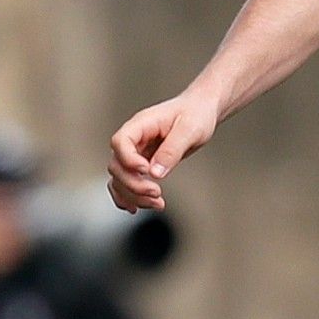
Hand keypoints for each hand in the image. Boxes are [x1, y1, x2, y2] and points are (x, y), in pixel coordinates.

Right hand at [107, 91, 217, 213]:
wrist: (201, 111)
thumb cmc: (196, 114)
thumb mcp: (190, 130)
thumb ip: (172, 150)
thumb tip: (155, 174)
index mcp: (141, 124)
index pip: (120, 142)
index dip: (129, 160)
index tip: (146, 171)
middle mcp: (134, 139)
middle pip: (117, 165)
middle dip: (134, 184)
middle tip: (157, 193)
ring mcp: (136, 152)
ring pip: (120, 178)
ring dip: (133, 195)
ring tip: (157, 203)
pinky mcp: (142, 164)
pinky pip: (126, 182)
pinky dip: (128, 196)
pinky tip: (137, 207)